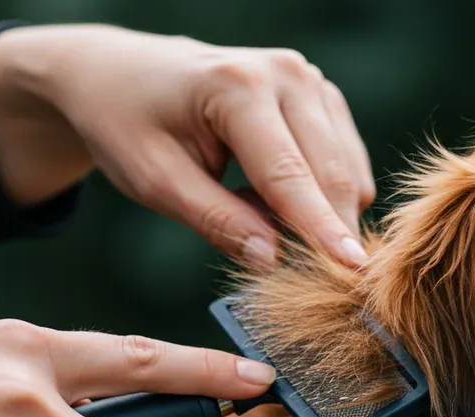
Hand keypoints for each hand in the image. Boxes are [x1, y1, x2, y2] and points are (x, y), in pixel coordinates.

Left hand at [0, 24, 374, 268]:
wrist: (122, 74)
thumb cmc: (127, 125)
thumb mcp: (154, 180)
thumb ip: (216, 220)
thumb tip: (273, 260)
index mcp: (238, 87)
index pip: (288, 174)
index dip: (320, 228)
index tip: (353, 272)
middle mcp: (287, 74)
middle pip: (330, 173)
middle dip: (328, 232)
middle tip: (309, 284)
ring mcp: (311, 81)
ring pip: (346, 171)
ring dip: (322, 215)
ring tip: (258, 220)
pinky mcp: (323, 97)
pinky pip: (345, 163)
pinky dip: (321, 196)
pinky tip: (274, 199)